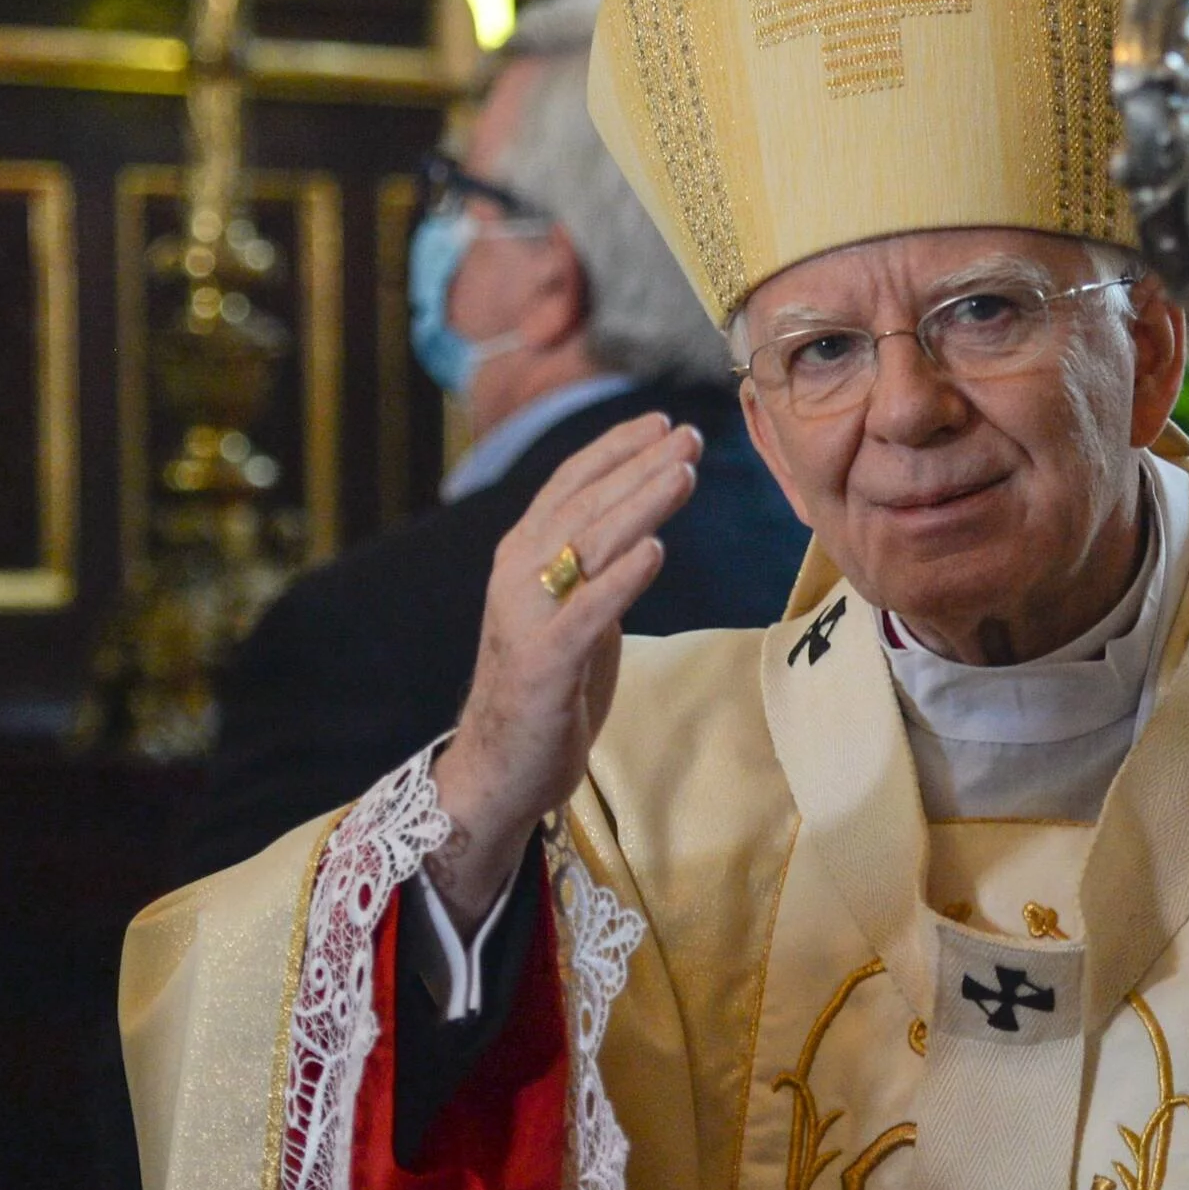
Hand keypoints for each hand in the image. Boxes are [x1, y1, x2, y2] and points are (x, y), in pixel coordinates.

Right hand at [428, 413, 703, 926]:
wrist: (498, 768)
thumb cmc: (546, 687)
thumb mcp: (576, 613)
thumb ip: (597, 570)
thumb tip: (642, 530)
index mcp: (524, 557)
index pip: (570, 486)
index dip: (615, 450)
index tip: (662, 421)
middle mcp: (519, 575)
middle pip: (587, 506)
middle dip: (640, 466)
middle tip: (690, 435)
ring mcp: (528, 617)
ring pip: (589, 546)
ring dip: (640, 504)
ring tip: (684, 472)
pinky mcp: (544, 663)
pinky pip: (587, 613)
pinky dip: (621, 579)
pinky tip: (655, 550)